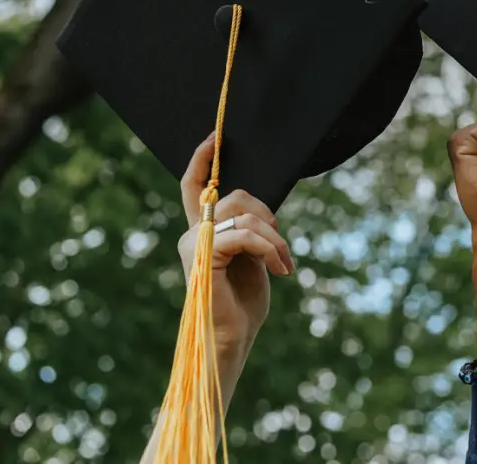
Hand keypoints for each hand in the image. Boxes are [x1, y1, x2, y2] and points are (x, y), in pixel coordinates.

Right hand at [179, 133, 294, 353]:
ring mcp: (193, 244)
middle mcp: (192, 234)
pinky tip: (281, 269)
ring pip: (244, 215)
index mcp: (203, 230)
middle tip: (283, 248)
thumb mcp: (253, 255)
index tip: (214, 138)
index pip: (193, 187)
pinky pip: (244, 235)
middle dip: (269, 217)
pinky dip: (269, 248)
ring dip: (274, 238)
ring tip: (284, 263)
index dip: (201, 160)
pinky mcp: (202, 257)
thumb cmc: (244, 302)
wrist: (234, 337)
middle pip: (237, 197)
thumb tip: (258, 210)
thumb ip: (249, 228)